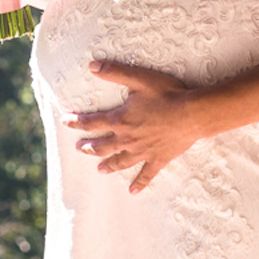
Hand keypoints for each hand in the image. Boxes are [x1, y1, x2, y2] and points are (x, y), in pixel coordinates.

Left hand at [61, 59, 205, 192]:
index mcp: (121, 120)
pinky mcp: (158, 159)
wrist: (192, 114)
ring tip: (99, 169)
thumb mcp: (139, 78)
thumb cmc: (167, 94)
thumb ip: (114, 72)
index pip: (92, 122)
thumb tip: (91, 66)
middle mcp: (127, 139)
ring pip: (120, 161)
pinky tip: (133, 192)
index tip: (65, 121)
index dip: (77, 121)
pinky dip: (139, 184)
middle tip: (79, 147)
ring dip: (108, 165)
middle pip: (102, 146)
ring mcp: (142, 151)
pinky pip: (146, 174)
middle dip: (89, 146)